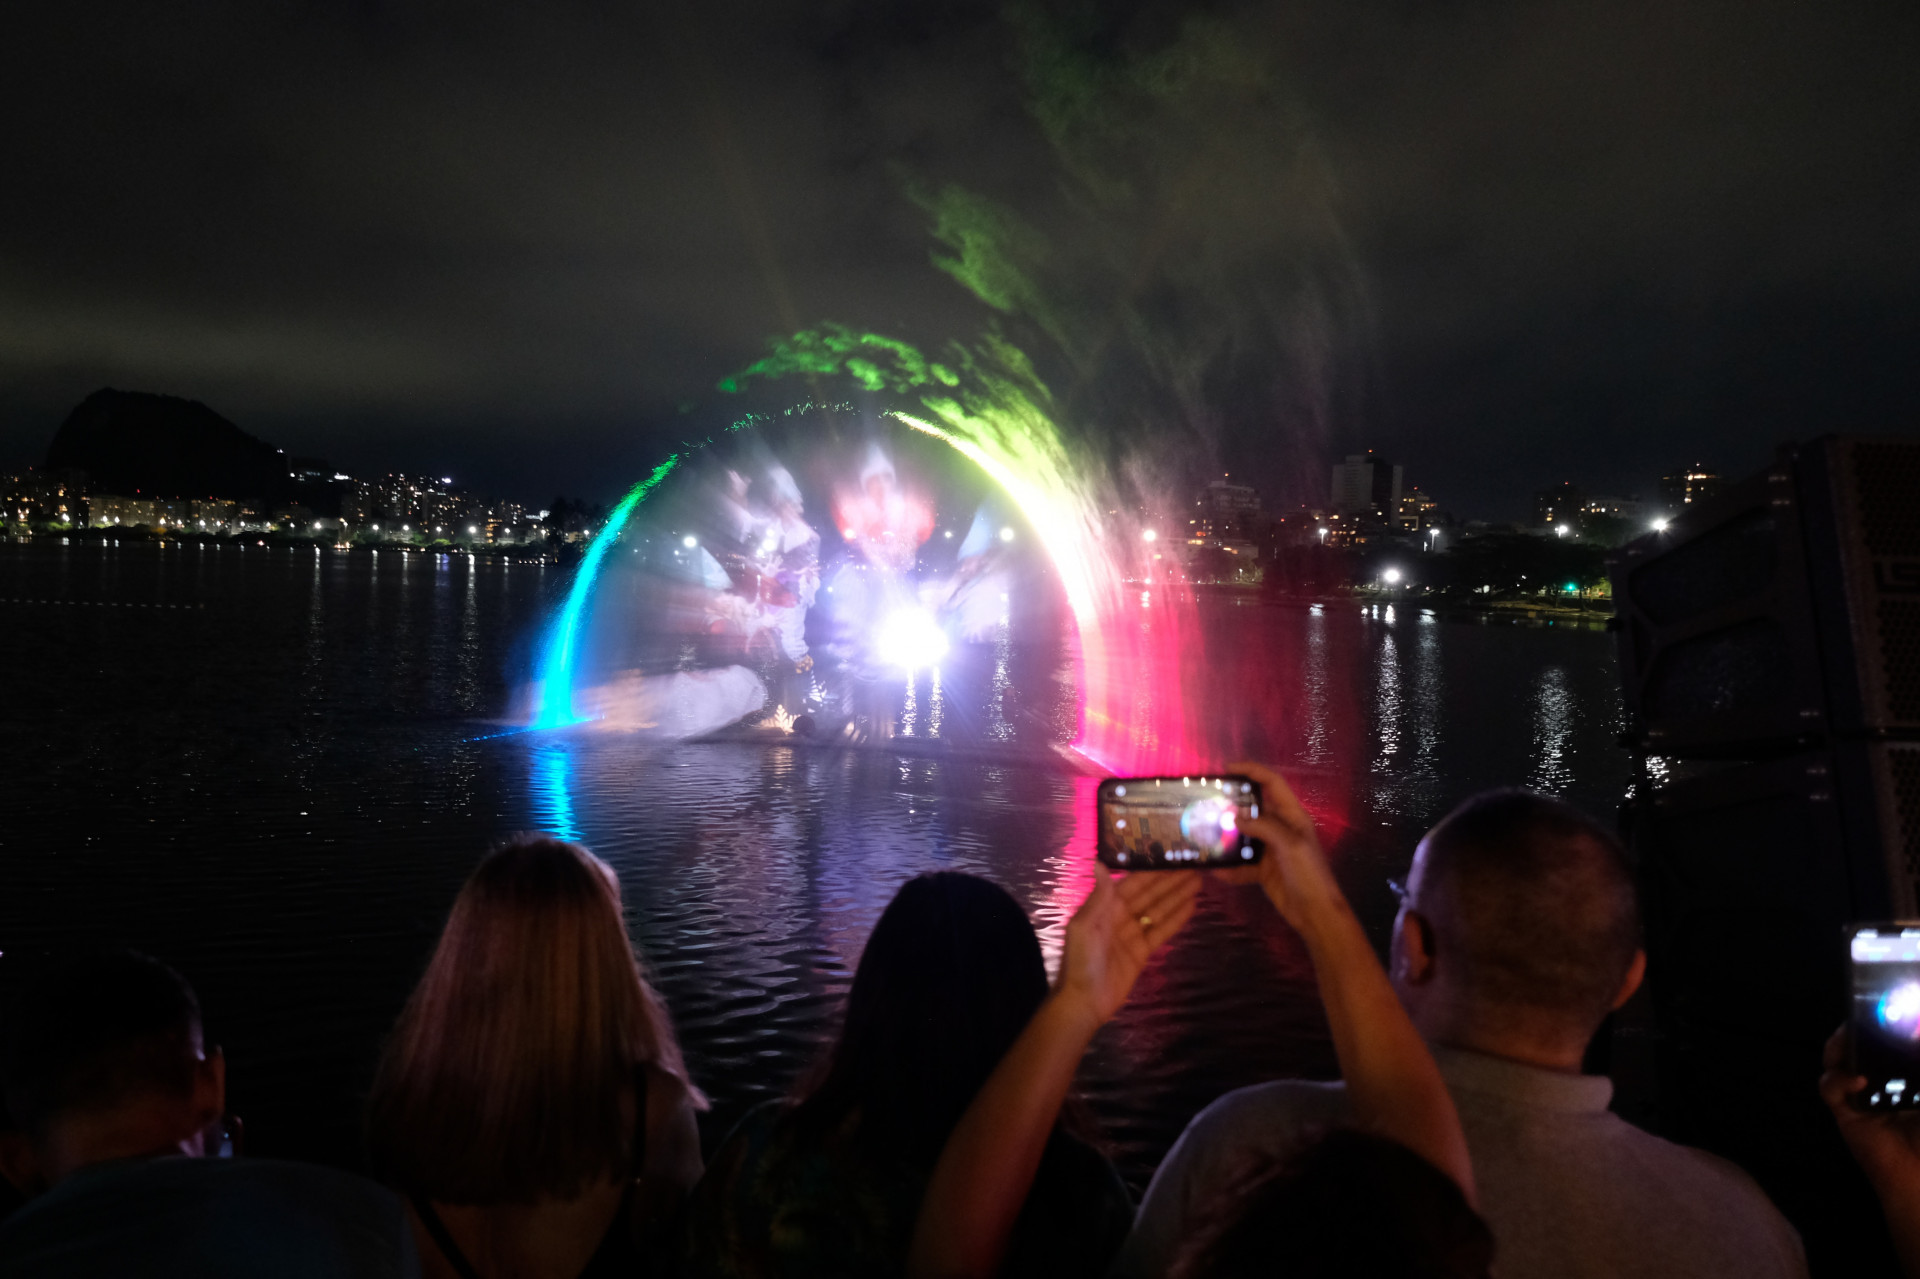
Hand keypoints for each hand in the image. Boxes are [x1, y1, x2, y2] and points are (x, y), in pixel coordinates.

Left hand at [1054, 867, 1199, 1028]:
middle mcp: (1120, 915)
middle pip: (1150, 894)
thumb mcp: (1085, 925)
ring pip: (1159, 910)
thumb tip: (1100, 861)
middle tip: (1194, 867)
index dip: (1153, 871)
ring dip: (1178, 896)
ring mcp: (1133, 933)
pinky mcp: (1143, 951)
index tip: (1171, 856)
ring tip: (1198, 881)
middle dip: (1171, 881)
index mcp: (1105, 905)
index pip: (1134, 882)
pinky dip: (1176, 918)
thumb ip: (1099, 896)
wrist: (1085, 1000)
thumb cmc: (1081, 960)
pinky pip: (1162, 930)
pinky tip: (1192, 906)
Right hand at [1210, 761, 1345, 933]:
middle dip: (1233, 802)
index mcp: (1292, 816)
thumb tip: (1235, 817)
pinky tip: (1214, 869)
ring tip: (1203, 831)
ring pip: (1244, 835)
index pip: (1272, 783)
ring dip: (1227, 834)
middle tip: (1207, 800)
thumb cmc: (1308, 874)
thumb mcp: (1290, 845)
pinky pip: (1241, 863)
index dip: (1251, 771)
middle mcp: (1280, 828)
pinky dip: (1229, 867)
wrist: (1316, 913)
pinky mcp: (1263, 869)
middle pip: (1254, 807)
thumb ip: (1264, 827)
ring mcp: (1271, 849)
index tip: (1226, 769)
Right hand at [1822, 1025, 1919, 1194]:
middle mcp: (1884, 1082)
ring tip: (1849, 1037)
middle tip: (1864, 1015)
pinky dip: (1838, 1080)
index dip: (1885, 1023)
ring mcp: (1862, 1096)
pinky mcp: (1845, 1113)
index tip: (1889, 1006)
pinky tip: (1857, 1081)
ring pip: (1838, 1059)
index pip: (1890, 1041)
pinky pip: (1830, 1089)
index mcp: (1909, 1077)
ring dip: (1840, 1045)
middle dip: (1858, 1028)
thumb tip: (1918, 1036)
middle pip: (1861, 1044)